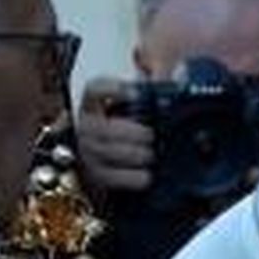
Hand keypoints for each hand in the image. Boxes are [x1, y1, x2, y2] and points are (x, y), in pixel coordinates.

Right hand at [76, 76, 154, 193]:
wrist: (119, 156)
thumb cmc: (133, 124)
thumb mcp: (141, 100)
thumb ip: (152, 86)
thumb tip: (172, 81)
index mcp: (94, 103)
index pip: (95, 90)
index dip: (113, 89)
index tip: (136, 93)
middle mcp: (86, 127)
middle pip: (105, 128)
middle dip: (135, 133)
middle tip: (153, 135)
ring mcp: (89, 152)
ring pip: (111, 153)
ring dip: (138, 155)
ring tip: (153, 153)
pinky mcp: (97, 175)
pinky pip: (115, 178)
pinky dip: (135, 177)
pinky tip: (149, 174)